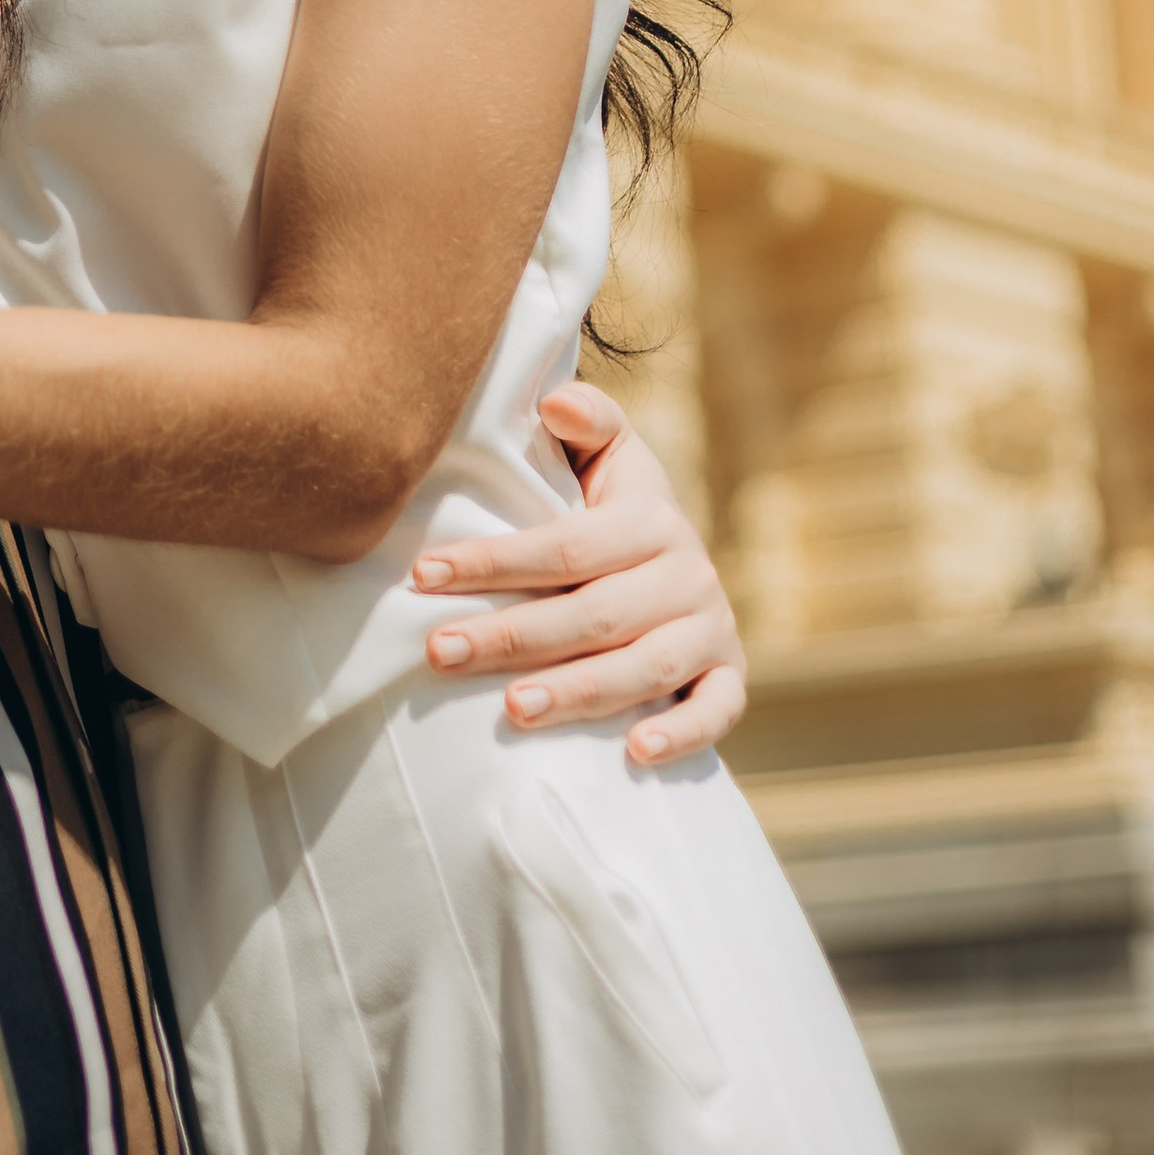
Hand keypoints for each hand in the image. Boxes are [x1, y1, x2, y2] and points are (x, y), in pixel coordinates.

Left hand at [409, 381, 746, 766]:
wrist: (682, 565)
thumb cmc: (617, 511)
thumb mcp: (609, 457)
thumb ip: (587, 421)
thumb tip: (553, 401)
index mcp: (652, 517)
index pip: (565, 546)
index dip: (493, 560)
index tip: (424, 576)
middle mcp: (689, 574)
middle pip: (594, 613)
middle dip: (512, 635)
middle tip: (440, 652)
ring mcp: (712, 631)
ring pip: (645, 668)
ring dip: (579, 691)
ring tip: (513, 709)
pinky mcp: (729, 678)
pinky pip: (718, 712)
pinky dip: (682, 734)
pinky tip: (634, 753)